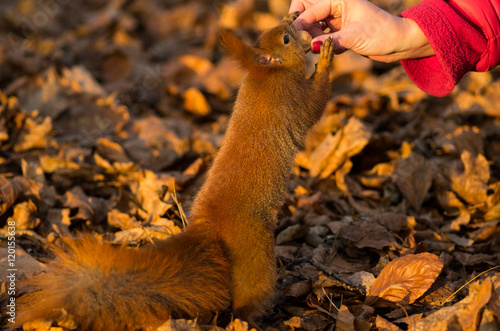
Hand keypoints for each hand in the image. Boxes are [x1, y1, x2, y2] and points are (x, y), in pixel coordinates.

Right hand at [289, 0, 433, 61]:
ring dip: (309, 36)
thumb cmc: (381, 33)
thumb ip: (330, 41)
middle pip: (306, 9)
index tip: (293, 38)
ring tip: (312, 50)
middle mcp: (335, 7)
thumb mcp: (355, 37)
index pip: (310, 8)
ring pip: (311, 24)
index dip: (300, 23)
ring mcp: (335, 20)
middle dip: (300, 24)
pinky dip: (318, 44)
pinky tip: (324, 51)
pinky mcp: (338, 33)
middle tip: (300, 41)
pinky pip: (319, 37)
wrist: (399, 43)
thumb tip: (310, 46)